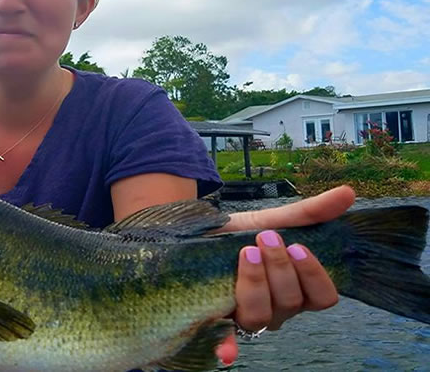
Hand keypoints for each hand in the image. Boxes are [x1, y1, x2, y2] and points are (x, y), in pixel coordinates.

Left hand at [212, 185, 354, 364]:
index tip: (297, 245)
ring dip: (256, 282)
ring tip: (246, 252)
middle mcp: (277, 309)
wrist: (199, 232)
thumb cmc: (242, 233)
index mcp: (297, 289)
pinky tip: (226, 353)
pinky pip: (226, 340)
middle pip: (291, 302)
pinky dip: (228, 347)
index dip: (314, 274)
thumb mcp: (272, 220)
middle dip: (279, 268)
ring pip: (261, 315)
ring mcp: (247, 316)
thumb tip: (347, 192)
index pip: (322, 298)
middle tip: (265, 239)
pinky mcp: (218, 319)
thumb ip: (308, 213)